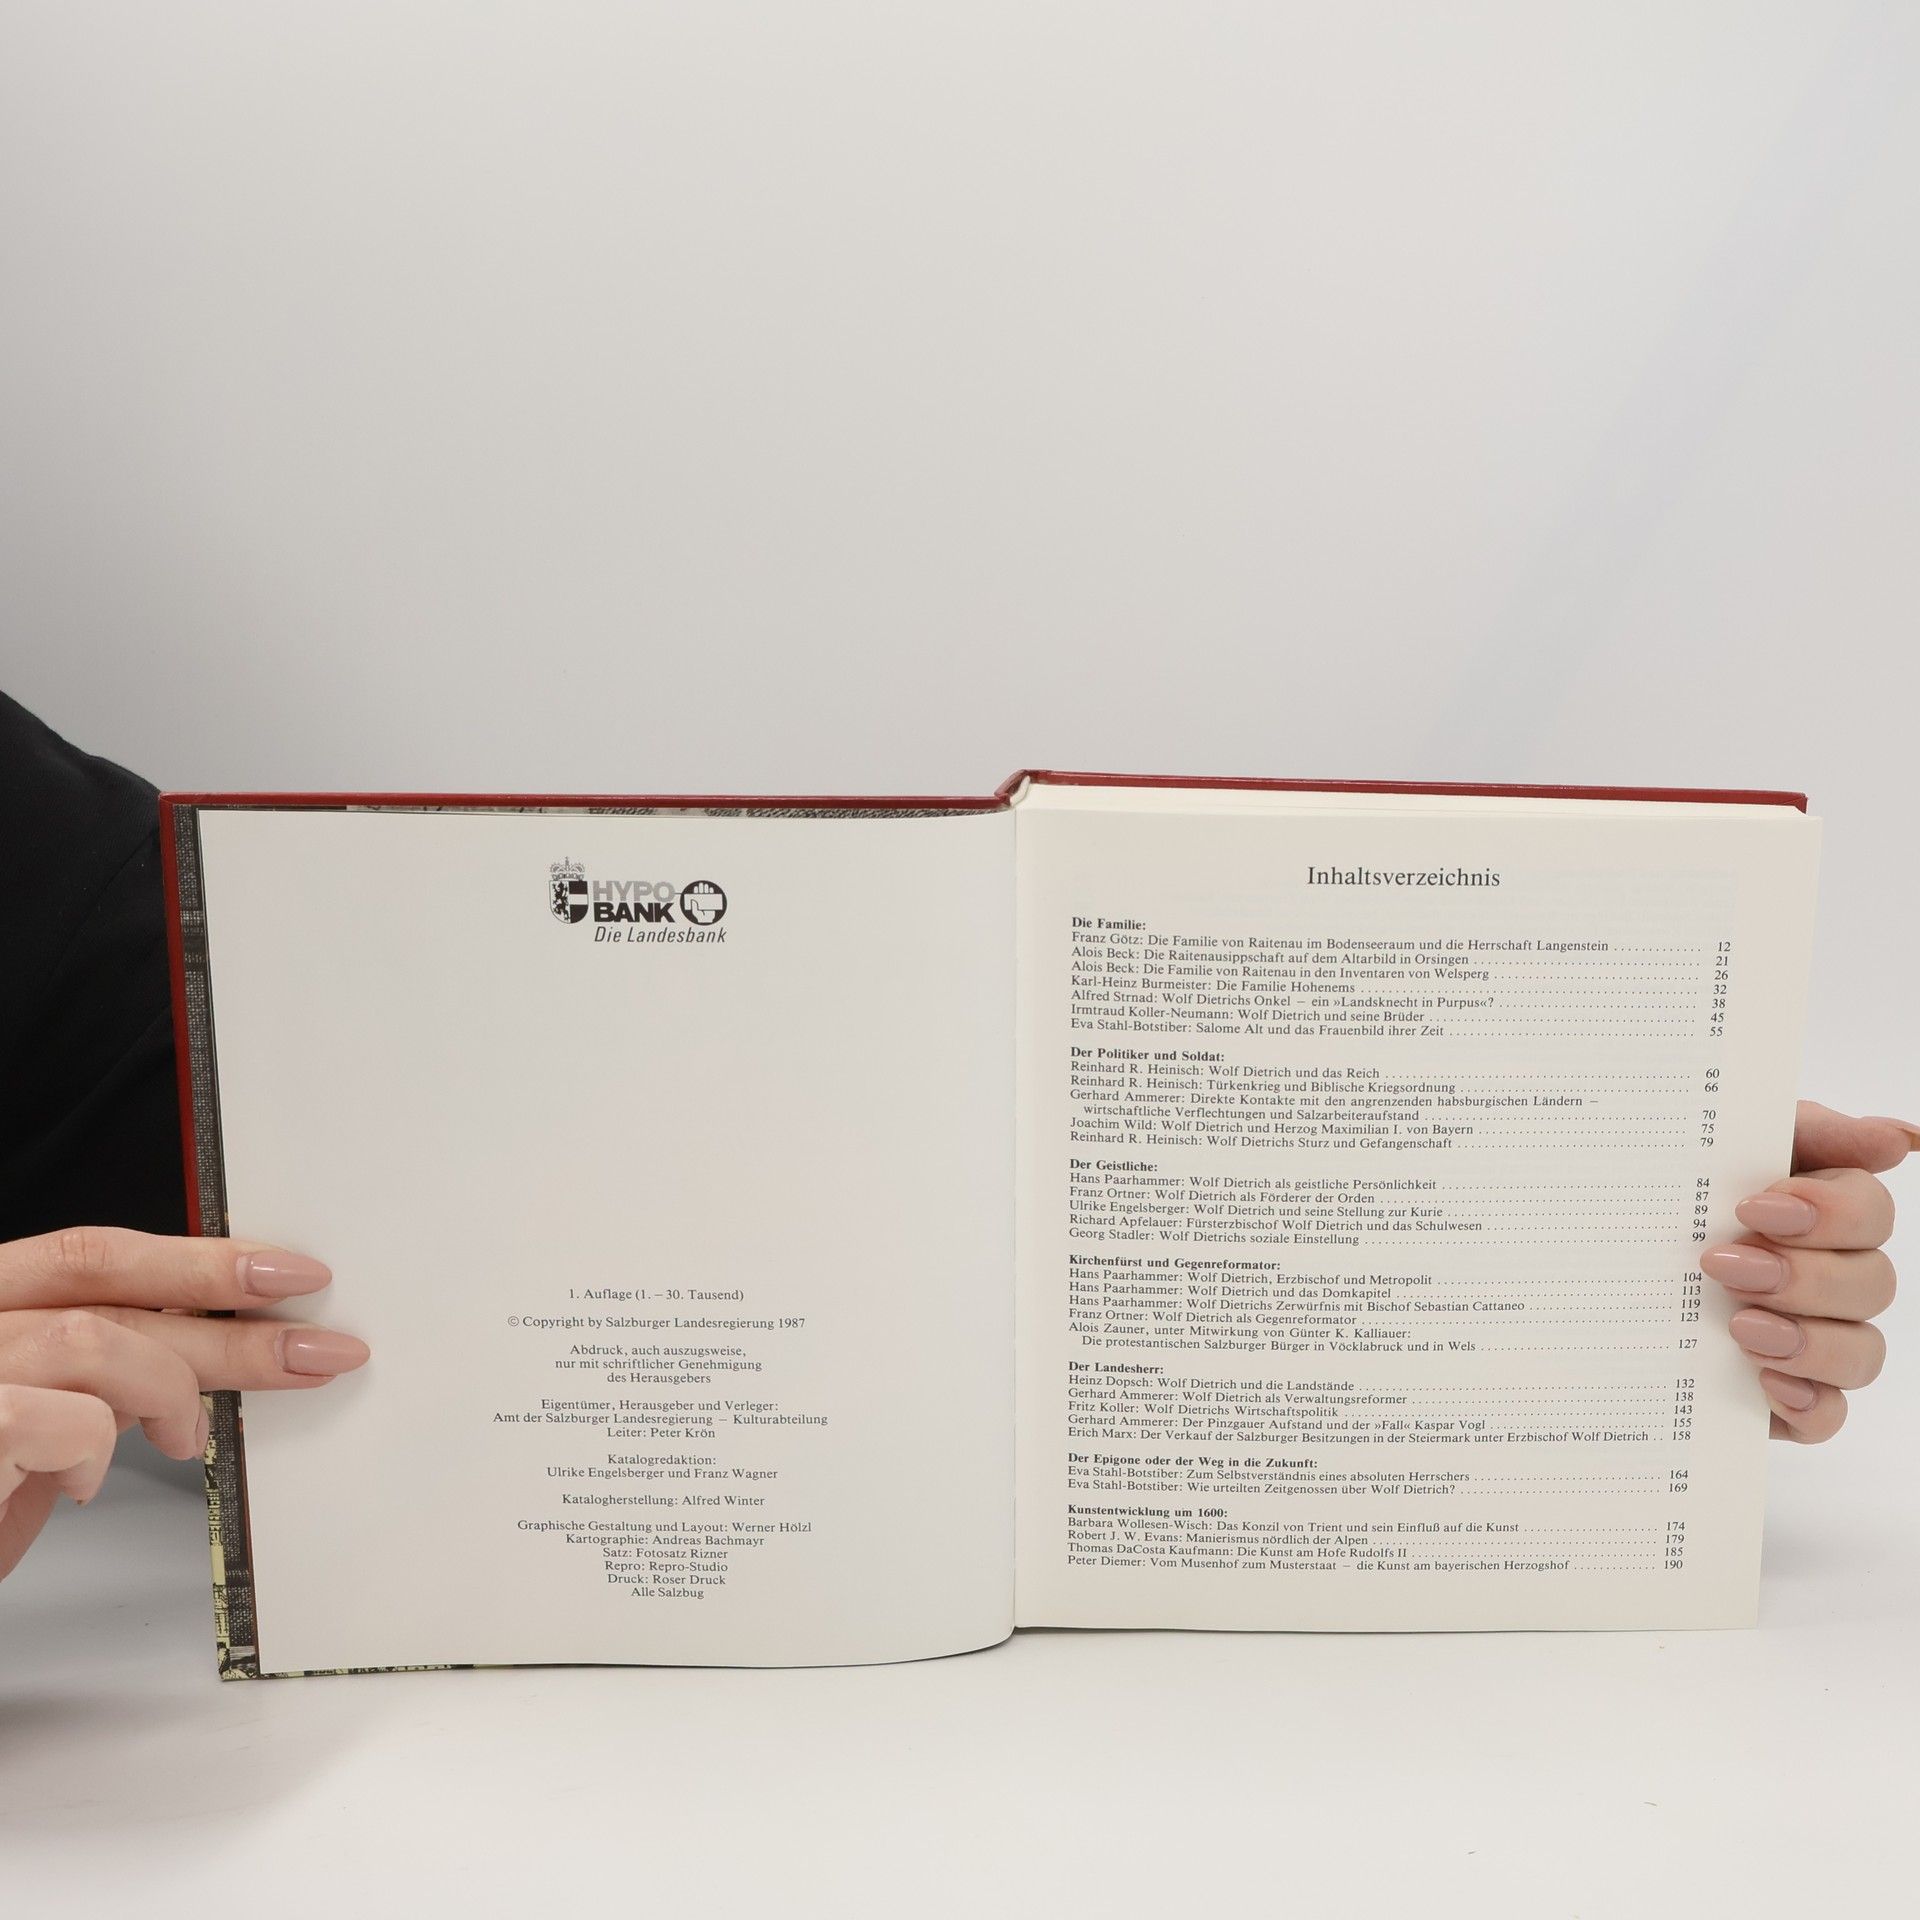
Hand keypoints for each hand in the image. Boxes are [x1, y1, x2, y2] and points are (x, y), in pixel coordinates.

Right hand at [0, 1227, 366, 1578]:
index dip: (195, 1259)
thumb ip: (92, 1386)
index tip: (288, 1273)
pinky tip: (82, 1482)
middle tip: (318, 1348)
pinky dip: (91, 1450)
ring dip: (167, 1390)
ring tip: (187, 1438)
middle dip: (227, 1316)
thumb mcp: (25, 1436)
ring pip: (91, 1342)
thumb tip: (196, 1366)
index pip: (89, 1255)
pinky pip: (54, 1421)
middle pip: (105, 1289)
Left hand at [1700, 1102, 1912, 1441]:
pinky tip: (1766, 1384)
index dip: (1829, 1213)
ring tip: (1740, 1327)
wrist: (1597, 1259)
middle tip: (1724, 1266)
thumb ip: (1808, 1131)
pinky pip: (1828, 1415)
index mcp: (1823, 1212)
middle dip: (1803, 1276)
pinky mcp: (1786, 1393)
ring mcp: (1815, 1339)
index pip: (1870, 1213)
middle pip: (1872, 1283)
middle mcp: (1831, 1276)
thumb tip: (1900, 1140)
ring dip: (1808, 1340)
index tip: (1755, 1208)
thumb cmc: (1674, 1190)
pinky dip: (1808, 1403)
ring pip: (1862, 1352)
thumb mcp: (1722, 1144)